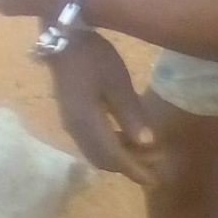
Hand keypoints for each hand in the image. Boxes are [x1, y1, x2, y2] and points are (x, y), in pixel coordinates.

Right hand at [49, 32, 164, 187]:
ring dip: (120, 156)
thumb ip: (131, 114)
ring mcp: (70, 122)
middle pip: (103, 159)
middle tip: (156, 165)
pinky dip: (110, 145)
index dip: (135, 171)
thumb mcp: (117, 82)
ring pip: (96, 152)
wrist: (62, 37)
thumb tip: (147, 145)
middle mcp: (75, 129)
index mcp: (87, 124)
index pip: (114, 157)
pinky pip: (91, 140)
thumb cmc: (93, 56)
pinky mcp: (70, 114)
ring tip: (145, 151)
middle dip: (129, 166)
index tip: (156, 180)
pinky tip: (125, 135)